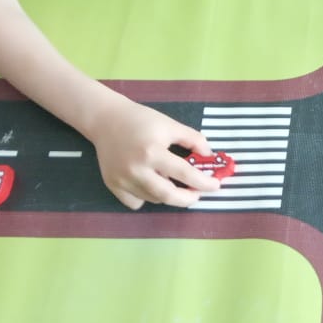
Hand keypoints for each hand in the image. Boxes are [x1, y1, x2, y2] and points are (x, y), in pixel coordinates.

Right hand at [89, 100, 220, 209]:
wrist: (106, 120)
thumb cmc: (141, 120)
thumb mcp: (171, 125)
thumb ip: (193, 140)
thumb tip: (209, 156)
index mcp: (153, 152)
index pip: (184, 173)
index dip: (203, 182)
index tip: (215, 185)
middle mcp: (137, 169)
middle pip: (168, 196)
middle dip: (188, 198)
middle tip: (197, 194)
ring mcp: (123, 180)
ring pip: (153, 199)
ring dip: (169, 195)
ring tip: (174, 183)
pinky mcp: (113, 185)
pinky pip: (136, 202)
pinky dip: (148, 198)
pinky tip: (152, 184)